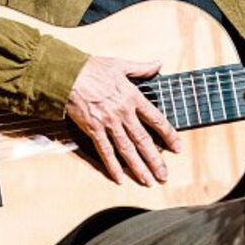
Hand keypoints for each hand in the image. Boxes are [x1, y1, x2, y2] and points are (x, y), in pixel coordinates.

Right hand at [66, 55, 180, 185]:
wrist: (68, 75)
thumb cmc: (93, 68)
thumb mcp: (121, 64)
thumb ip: (142, 68)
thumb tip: (158, 63)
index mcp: (133, 96)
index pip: (156, 119)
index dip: (168, 135)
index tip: (177, 147)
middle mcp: (123, 113)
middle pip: (143, 140)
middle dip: (155, 160)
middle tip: (164, 175)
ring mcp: (108, 123)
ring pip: (127, 149)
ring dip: (138, 167)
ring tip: (148, 181)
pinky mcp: (93, 129)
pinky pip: (105, 151)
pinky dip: (113, 166)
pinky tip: (119, 178)